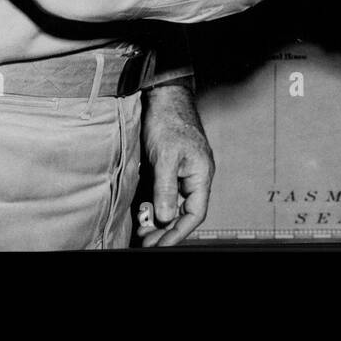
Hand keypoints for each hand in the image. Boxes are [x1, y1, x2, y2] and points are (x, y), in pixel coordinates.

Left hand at [136, 82, 213, 247]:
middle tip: (145, 241)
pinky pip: (162, 192)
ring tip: (140, 230)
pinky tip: (140, 211)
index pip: (195, 212)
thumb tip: (165, 218)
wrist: (161, 95)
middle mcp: (194, 175)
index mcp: (201, 174)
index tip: (159, 245)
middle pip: (183, 212)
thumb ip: (166, 189)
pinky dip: (152, 203)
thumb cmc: (168, 120)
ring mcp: (181, 171)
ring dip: (157, 218)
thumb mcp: (166, 157)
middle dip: (165, 229)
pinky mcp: (167, 166)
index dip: (178, 232)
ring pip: (171, 203)